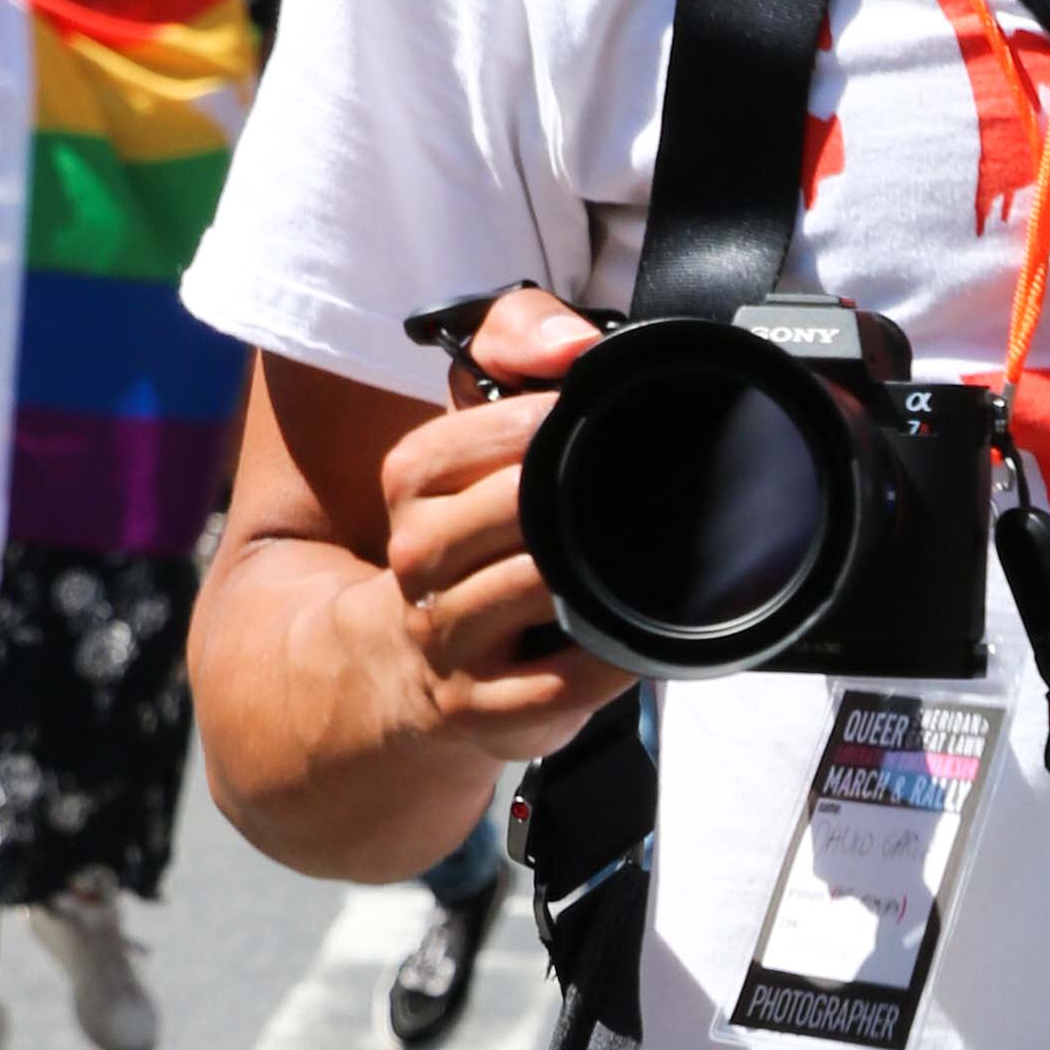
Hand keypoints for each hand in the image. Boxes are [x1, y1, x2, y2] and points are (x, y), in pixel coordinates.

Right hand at [374, 289, 631, 763]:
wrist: (410, 662)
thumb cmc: (472, 530)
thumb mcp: (474, 428)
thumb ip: (515, 341)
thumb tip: (570, 342)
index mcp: (413, 480)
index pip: (478, 432)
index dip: (547, 423)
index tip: (592, 420)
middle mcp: (418, 556)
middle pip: (513, 508)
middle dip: (575, 496)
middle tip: (639, 486)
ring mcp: (447, 636)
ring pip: (533, 590)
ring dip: (593, 572)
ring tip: (639, 557)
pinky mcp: (484, 708)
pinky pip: (561, 681)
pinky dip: (610, 659)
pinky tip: (637, 638)